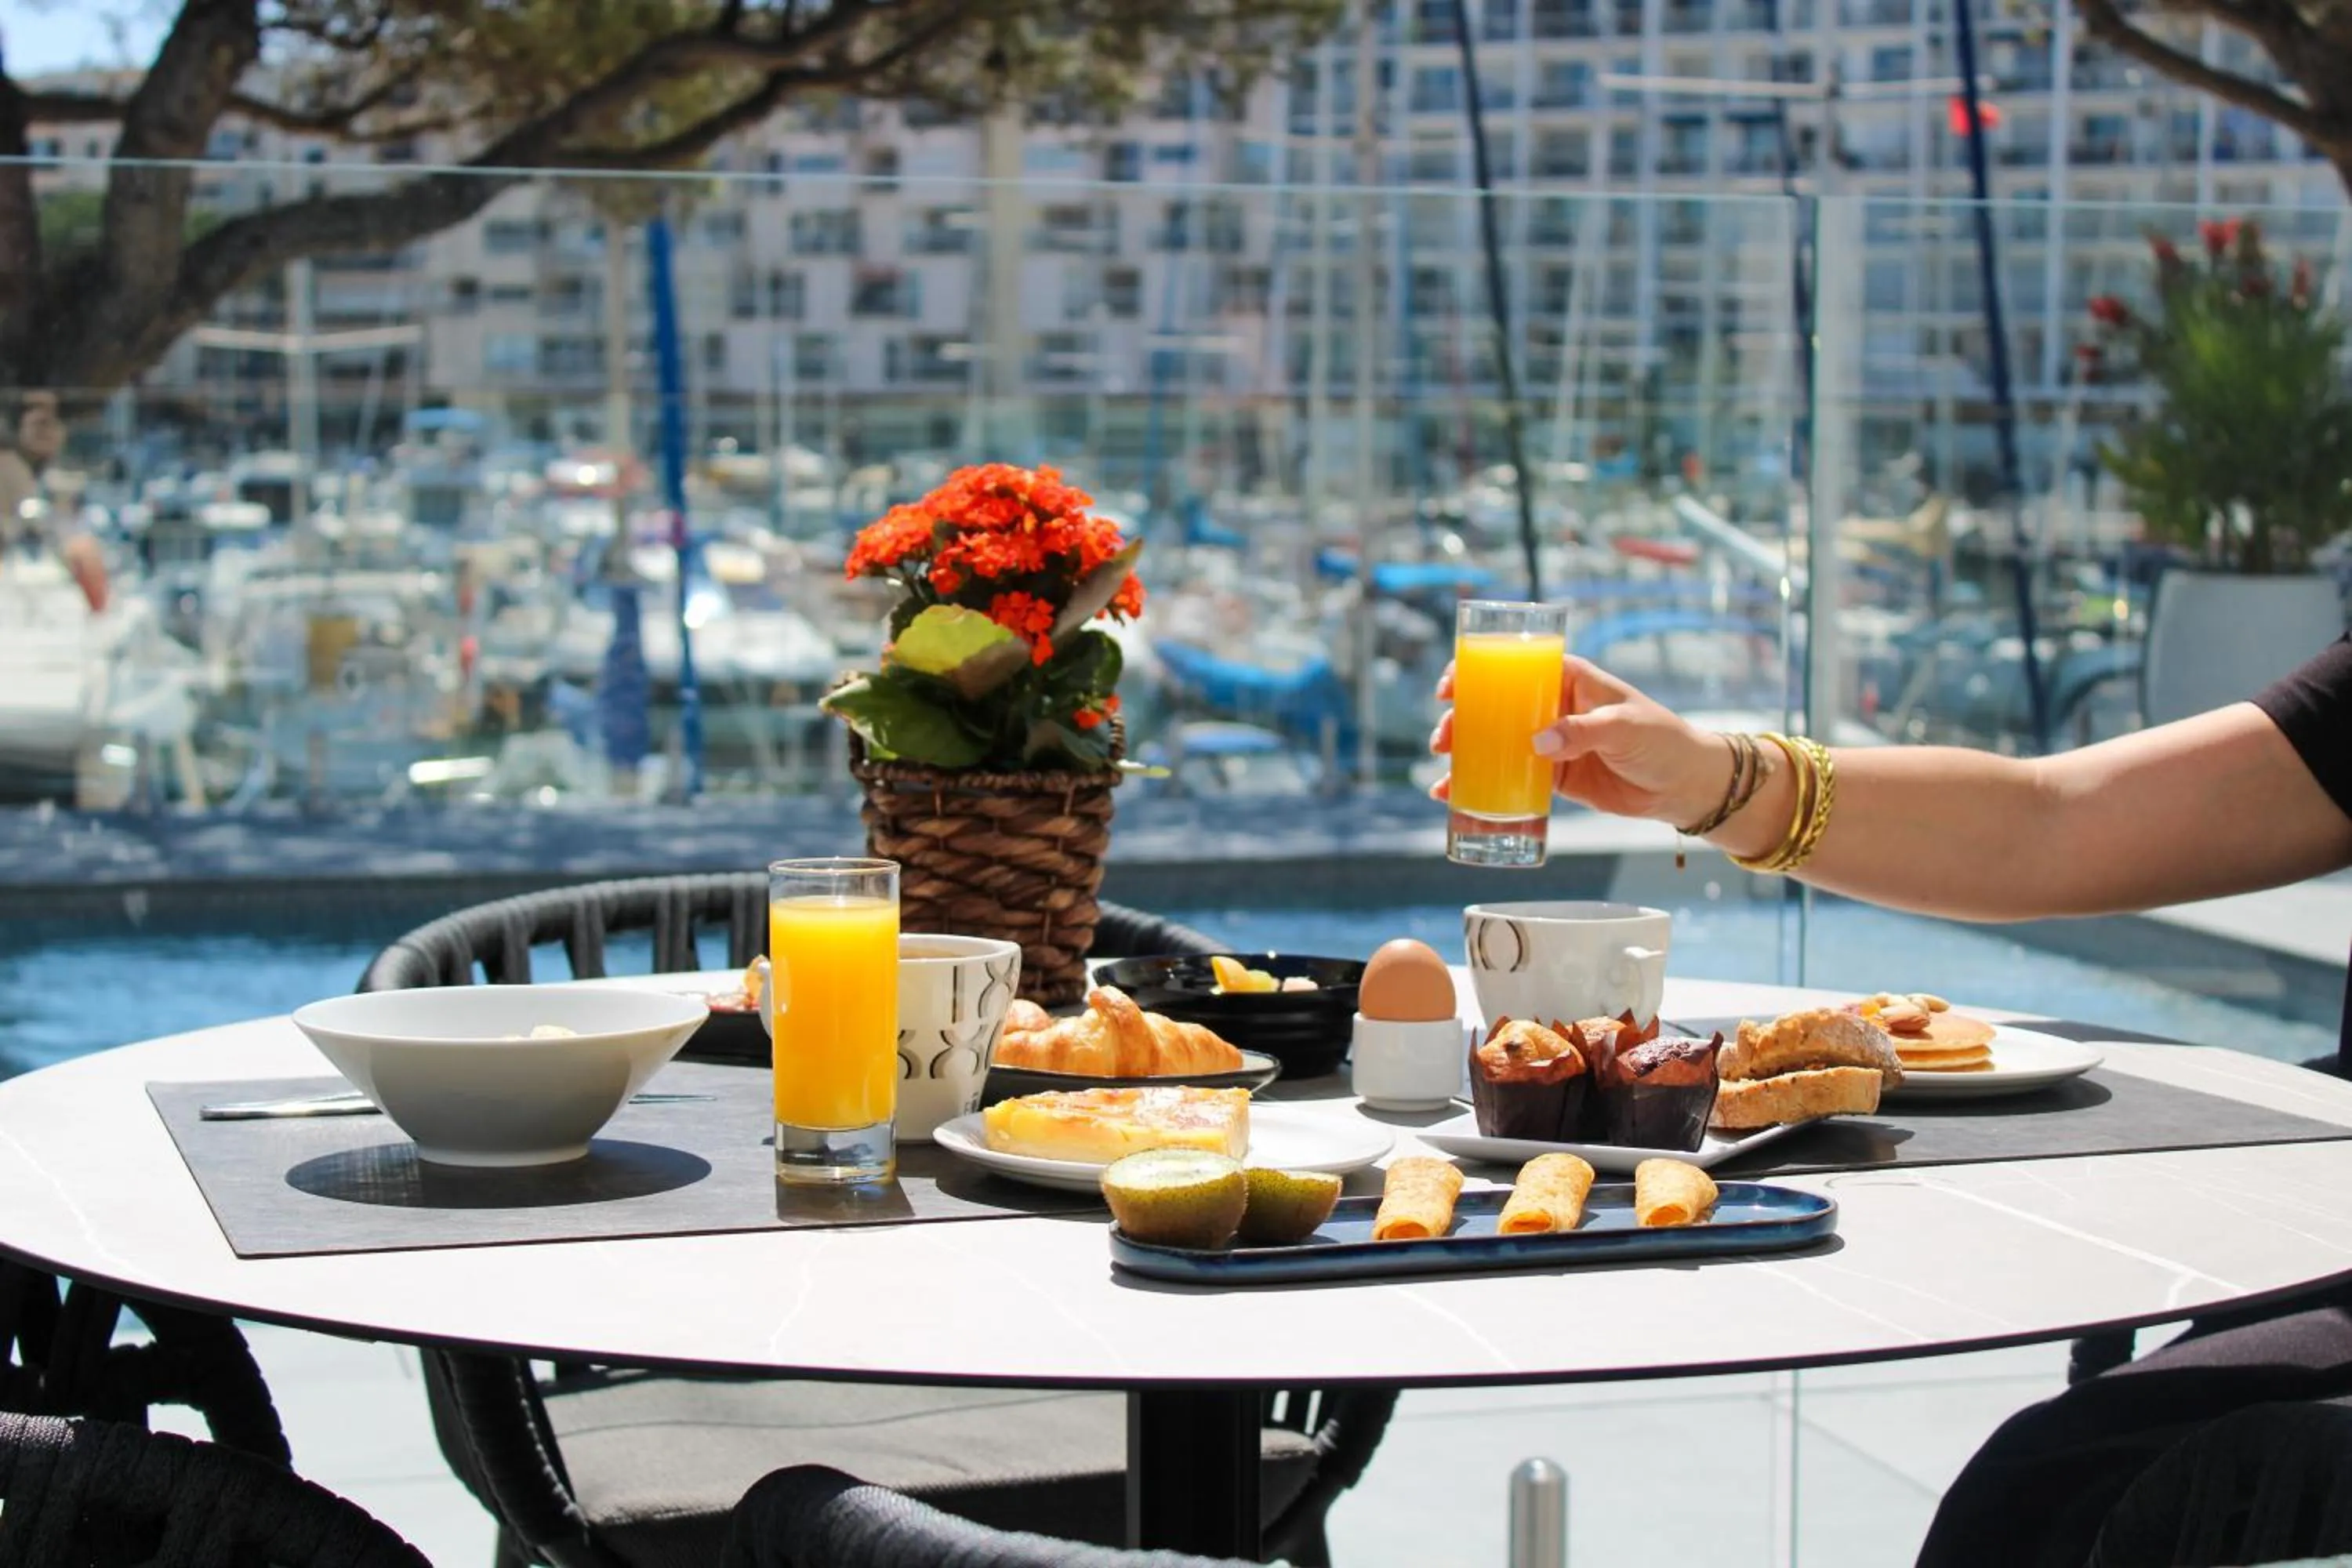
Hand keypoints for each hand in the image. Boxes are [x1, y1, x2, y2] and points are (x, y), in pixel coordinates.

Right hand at [1429, 655, 1731, 826]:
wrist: (1684, 786)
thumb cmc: (1662, 740)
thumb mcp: (1625, 728)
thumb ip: (1583, 732)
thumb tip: (1537, 743)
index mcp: (1570, 679)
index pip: (1516, 667)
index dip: (1478, 672)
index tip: (1450, 686)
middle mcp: (1553, 707)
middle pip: (1495, 707)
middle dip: (1462, 720)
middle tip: (1444, 738)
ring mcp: (1550, 742)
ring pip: (1496, 742)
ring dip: (1466, 752)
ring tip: (1443, 767)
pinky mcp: (1552, 776)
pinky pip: (1510, 778)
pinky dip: (1482, 785)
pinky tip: (1455, 794)